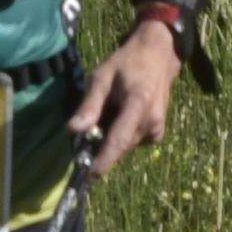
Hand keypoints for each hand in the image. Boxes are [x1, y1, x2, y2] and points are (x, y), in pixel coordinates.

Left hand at [71, 18, 187, 175]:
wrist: (159, 56)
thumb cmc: (127, 63)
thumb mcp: (102, 77)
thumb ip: (89, 105)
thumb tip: (72, 130)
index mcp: (139, 104)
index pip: (119, 140)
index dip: (103, 160)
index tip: (88, 175)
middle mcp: (151, 122)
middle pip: (119, 147)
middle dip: (100, 147)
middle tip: (87, 128)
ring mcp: (157, 129)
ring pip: (124, 146)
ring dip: (110, 139)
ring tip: (108, 112)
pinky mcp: (157, 134)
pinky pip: (132, 142)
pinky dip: (121, 136)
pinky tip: (120, 116)